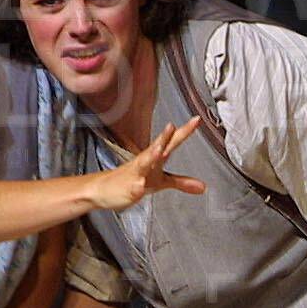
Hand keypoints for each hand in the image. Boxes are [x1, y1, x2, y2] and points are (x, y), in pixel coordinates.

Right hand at [90, 118, 206, 211]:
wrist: (104, 189)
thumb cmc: (134, 179)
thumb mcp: (160, 181)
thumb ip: (181, 182)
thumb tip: (202, 187)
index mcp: (155, 158)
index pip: (171, 142)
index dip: (184, 131)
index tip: (197, 119)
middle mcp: (145, 162)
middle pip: (156, 147)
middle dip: (164, 137)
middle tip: (172, 125)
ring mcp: (135, 174)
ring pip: (143, 164)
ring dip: (151, 156)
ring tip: (159, 150)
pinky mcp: (127, 188)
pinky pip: (132, 188)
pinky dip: (136, 187)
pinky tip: (139, 187)